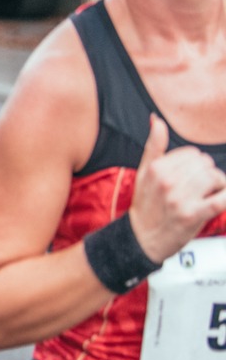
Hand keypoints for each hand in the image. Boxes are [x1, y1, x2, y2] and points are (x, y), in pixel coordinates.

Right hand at [130, 116, 225, 260]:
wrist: (142, 239)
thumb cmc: (146, 206)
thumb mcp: (144, 174)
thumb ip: (153, 146)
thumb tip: (157, 120)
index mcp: (157, 168)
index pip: (193, 154)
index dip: (196, 165)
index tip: (190, 177)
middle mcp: (167, 181)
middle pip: (206, 165)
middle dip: (208, 175)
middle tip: (199, 190)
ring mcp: (180, 198)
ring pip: (215, 178)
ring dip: (218, 187)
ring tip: (207, 196)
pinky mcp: (193, 215)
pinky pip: (222, 200)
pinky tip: (221, 199)